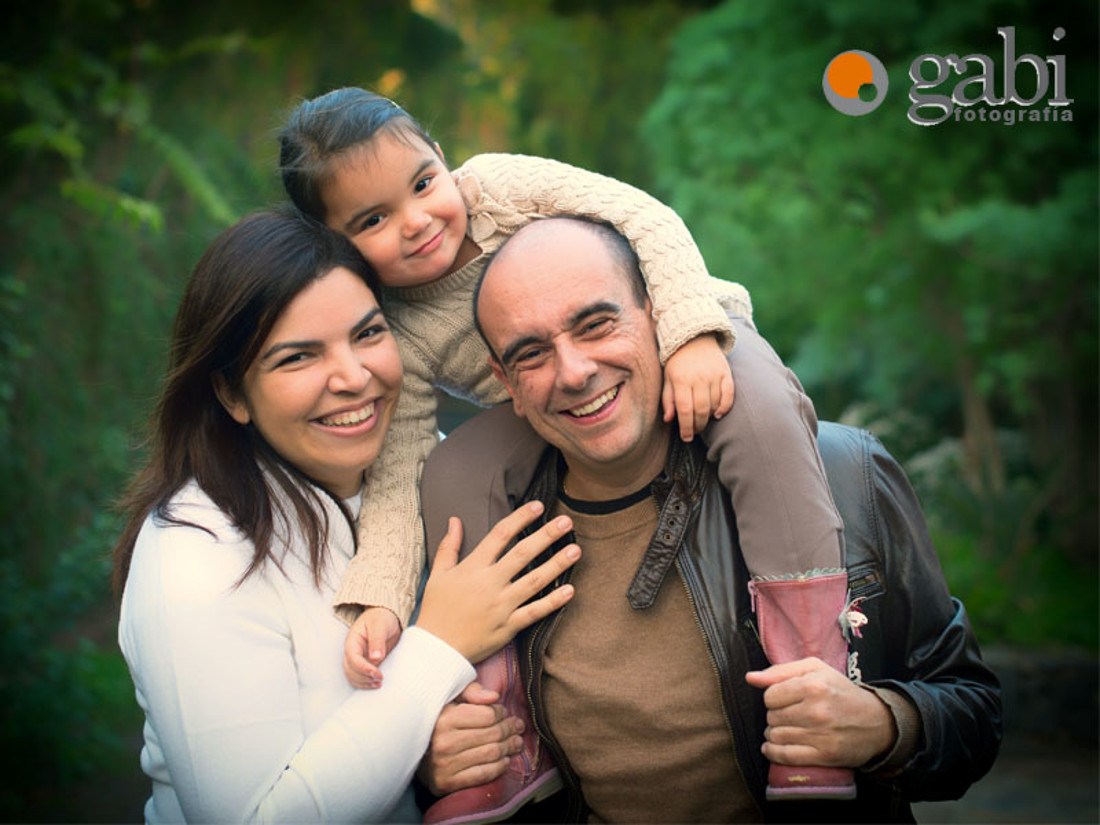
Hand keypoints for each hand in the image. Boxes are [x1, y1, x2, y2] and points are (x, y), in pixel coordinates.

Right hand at [343, 606, 401, 688]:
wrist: (385, 616)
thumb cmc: (381, 617)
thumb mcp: (380, 625)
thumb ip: (377, 640)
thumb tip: (376, 658)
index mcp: (353, 641)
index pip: (352, 658)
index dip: (362, 668)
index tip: (376, 673)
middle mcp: (352, 651)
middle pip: (350, 670)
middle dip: (363, 677)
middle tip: (380, 678)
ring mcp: (358, 658)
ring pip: (353, 676)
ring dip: (364, 683)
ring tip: (379, 683)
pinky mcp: (365, 663)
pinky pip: (359, 677)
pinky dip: (366, 684)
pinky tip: (376, 684)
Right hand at [415, 501, 579, 662]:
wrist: (437, 649)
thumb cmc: (436, 610)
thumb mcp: (438, 574)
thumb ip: (449, 546)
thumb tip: (455, 520)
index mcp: (473, 567)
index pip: (500, 535)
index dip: (520, 518)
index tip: (538, 506)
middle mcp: (490, 583)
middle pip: (523, 554)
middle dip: (546, 535)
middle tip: (566, 521)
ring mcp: (501, 605)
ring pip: (534, 581)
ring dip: (556, 564)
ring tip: (576, 550)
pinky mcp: (508, 626)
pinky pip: (534, 612)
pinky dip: (553, 602)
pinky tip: (570, 590)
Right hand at [419, 681, 524, 795]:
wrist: (410, 753)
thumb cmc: (436, 721)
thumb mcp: (448, 699)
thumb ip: (471, 691)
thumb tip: (494, 697)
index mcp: (444, 718)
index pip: (487, 715)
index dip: (501, 712)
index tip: (505, 712)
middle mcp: (443, 742)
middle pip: (492, 734)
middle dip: (510, 729)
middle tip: (518, 727)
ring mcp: (444, 764)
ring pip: (491, 753)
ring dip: (509, 747)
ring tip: (517, 742)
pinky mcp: (446, 783)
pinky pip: (483, 774)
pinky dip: (499, 767)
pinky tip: (505, 760)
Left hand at [662, 334, 734, 440]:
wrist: (694, 337)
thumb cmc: (677, 361)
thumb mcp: (667, 378)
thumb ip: (668, 399)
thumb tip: (669, 420)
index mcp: (681, 380)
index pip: (685, 410)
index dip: (686, 427)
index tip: (687, 437)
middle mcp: (698, 378)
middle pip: (701, 410)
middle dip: (698, 426)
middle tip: (695, 432)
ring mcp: (713, 375)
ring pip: (714, 404)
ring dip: (709, 418)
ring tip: (703, 421)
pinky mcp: (725, 372)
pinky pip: (729, 394)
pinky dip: (725, 407)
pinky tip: (718, 414)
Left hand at [745, 658, 895, 767]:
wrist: (877, 721)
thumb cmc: (841, 691)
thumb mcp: (815, 670)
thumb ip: (780, 671)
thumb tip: (750, 678)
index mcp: (813, 685)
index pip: (769, 696)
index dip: (773, 698)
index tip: (784, 700)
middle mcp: (817, 711)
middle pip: (772, 717)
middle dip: (775, 716)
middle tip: (789, 715)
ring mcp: (821, 735)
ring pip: (776, 736)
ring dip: (774, 734)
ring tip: (784, 729)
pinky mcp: (824, 756)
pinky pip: (786, 757)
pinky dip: (773, 753)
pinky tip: (772, 747)